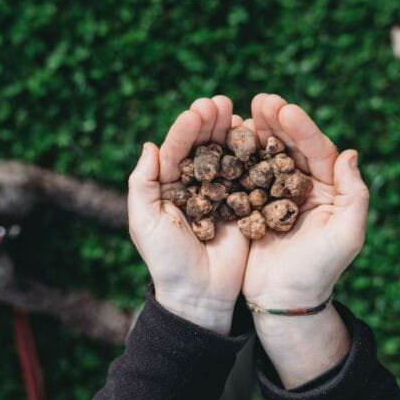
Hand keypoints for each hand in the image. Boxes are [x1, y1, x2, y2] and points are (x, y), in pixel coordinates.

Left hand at [128, 96, 248, 333]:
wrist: (200, 296)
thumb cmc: (167, 261)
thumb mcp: (145, 222)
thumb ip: (142, 183)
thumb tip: (149, 145)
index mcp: (168, 188)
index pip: (176, 151)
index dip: (185, 130)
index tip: (197, 111)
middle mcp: (195, 187)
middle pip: (203, 148)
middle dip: (210, 124)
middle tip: (220, 102)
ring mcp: (220, 195)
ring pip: (226, 157)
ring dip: (231, 134)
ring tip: (237, 113)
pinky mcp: (243, 207)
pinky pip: (248, 177)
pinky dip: (253, 156)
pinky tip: (257, 137)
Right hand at [242, 94, 369, 386]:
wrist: (285, 302)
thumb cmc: (320, 272)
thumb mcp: (346, 236)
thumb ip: (354, 195)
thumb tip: (350, 154)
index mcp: (328, 189)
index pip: (317, 150)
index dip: (301, 128)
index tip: (283, 108)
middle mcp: (303, 187)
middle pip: (290, 145)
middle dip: (276, 121)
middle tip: (260, 101)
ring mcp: (275, 195)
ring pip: (266, 155)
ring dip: (255, 133)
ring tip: (241, 113)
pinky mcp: (252, 206)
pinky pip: (244, 176)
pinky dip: (236, 157)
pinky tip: (225, 141)